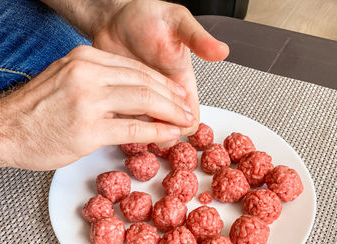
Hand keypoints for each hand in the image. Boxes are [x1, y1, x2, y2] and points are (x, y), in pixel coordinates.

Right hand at [0, 46, 192, 169]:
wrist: (4, 129)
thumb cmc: (36, 109)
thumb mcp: (68, 82)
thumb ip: (100, 84)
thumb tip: (134, 96)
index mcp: (84, 59)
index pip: (135, 68)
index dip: (162, 82)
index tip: (175, 93)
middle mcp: (87, 73)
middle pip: (144, 81)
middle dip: (171, 97)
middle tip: (186, 108)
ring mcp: (87, 100)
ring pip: (143, 101)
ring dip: (169, 112)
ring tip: (184, 121)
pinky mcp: (87, 128)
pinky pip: (132, 126)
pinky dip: (155, 131)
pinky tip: (169, 134)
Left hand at [92, 0, 228, 135]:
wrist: (117, 16)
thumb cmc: (149, 17)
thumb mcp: (178, 23)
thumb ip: (198, 39)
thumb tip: (222, 51)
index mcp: (181, 81)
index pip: (190, 116)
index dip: (185, 125)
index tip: (175, 126)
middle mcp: (163, 94)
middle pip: (168, 127)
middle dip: (162, 133)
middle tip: (149, 129)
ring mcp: (141, 98)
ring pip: (146, 127)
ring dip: (141, 130)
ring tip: (130, 122)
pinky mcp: (122, 97)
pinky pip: (124, 118)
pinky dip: (122, 121)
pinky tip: (115, 116)